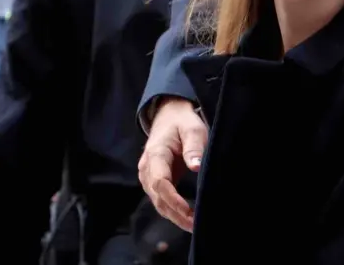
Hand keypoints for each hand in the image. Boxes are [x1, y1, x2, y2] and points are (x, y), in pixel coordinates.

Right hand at [138, 98, 207, 232]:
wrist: (169, 116)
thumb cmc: (182, 122)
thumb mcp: (192, 129)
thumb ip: (193, 147)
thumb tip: (196, 167)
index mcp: (155, 154)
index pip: (160, 182)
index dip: (173, 199)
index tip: (188, 211)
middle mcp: (147, 169)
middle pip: (158, 197)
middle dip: (176, 214)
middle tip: (195, 226)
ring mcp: (148, 176)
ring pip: (158, 202)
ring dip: (174, 216)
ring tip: (193, 226)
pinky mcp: (154, 181)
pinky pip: (161, 199)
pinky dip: (172, 211)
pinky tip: (186, 219)